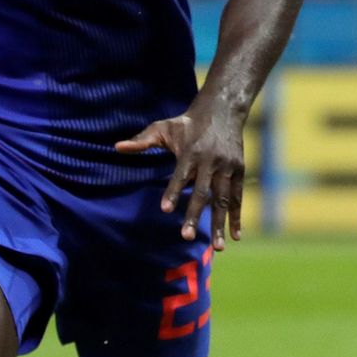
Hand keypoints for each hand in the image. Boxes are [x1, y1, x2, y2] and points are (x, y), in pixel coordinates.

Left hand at [116, 105, 245, 250]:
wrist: (223, 109)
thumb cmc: (187, 123)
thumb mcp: (163, 127)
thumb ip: (142, 140)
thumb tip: (117, 147)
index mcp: (191, 151)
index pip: (180, 175)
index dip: (173, 192)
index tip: (165, 210)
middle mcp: (211, 161)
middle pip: (202, 192)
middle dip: (195, 215)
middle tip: (186, 237)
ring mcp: (227, 167)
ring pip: (222, 199)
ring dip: (220, 224)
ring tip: (218, 247)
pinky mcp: (239, 171)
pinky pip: (237, 197)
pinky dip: (236, 217)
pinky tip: (235, 236)